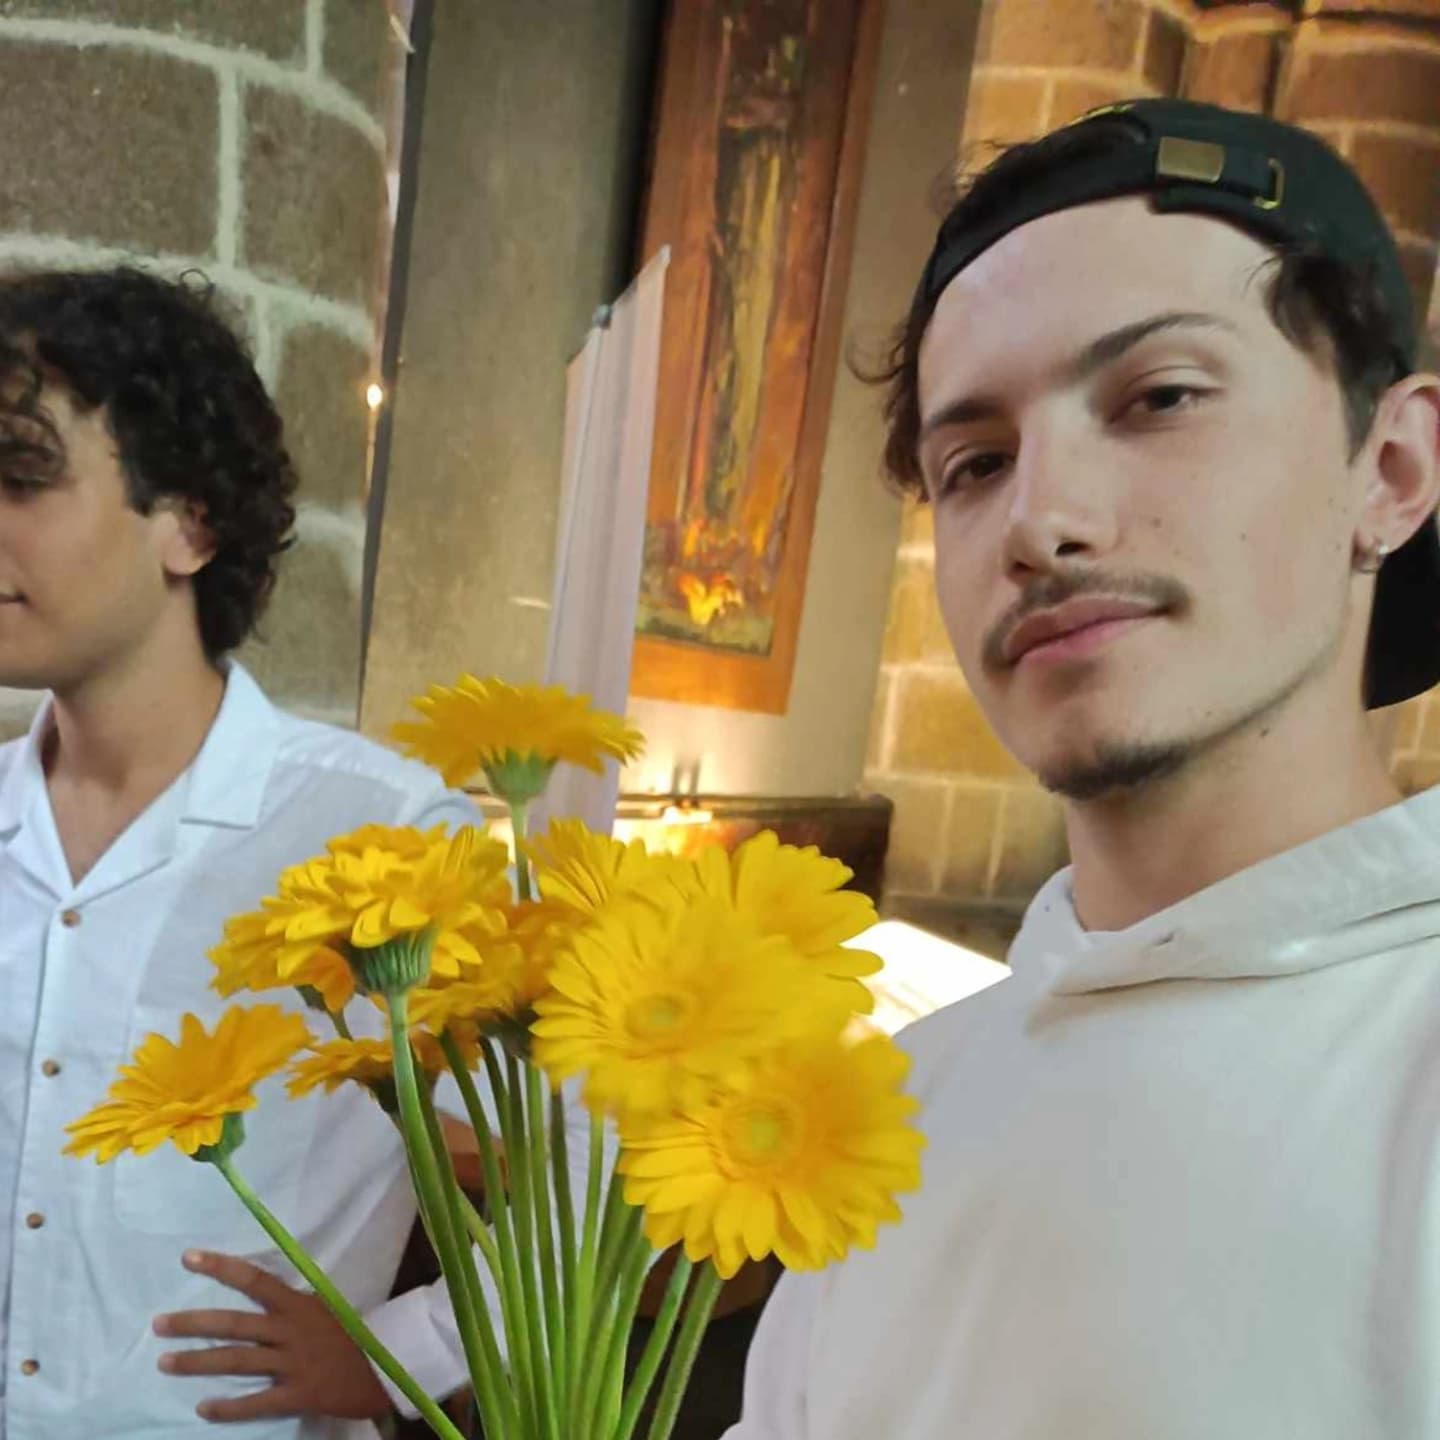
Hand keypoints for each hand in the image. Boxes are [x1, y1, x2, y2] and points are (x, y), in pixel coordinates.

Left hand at [153, 1250, 391, 1423]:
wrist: (386, 1368)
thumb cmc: (351, 1336)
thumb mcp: (324, 1309)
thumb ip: (292, 1304)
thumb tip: (260, 1289)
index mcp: (298, 1304)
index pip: (254, 1278)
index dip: (221, 1267)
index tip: (189, 1258)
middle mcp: (291, 1329)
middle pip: (234, 1324)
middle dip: (193, 1323)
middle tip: (157, 1324)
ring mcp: (293, 1363)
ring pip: (237, 1360)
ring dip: (198, 1362)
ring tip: (164, 1363)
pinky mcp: (297, 1394)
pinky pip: (257, 1402)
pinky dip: (229, 1406)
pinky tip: (203, 1409)